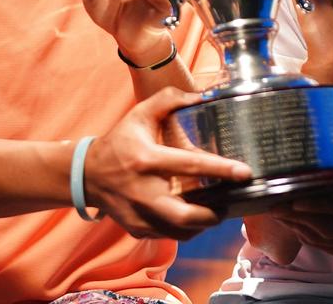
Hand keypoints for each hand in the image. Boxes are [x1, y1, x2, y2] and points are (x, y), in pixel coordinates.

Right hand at [85, 87, 251, 238]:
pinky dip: (186, 230)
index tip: (244, 173)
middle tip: (229, 203)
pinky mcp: (137, 229)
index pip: (189, 166)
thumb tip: (203, 97)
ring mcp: (138, 214)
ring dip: (203, 224)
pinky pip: (169, 236)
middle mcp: (142, 191)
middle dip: (214, 214)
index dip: (220, 170)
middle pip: (185, 215)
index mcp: (146, 160)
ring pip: (180, 232)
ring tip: (215, 210)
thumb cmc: (120, 141)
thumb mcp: (140, 113)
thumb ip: (169, 99)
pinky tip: (194, 216)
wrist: (87, 174)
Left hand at [269, 150, 332, 256]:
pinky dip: (301, 232)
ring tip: (275, 210)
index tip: (297, 198)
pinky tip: (287, 219)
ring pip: (320, 239)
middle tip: (275, 205)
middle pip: (328, 229)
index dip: (320, 207)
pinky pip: (319, 245)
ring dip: (296, 226)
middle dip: (299, 218)